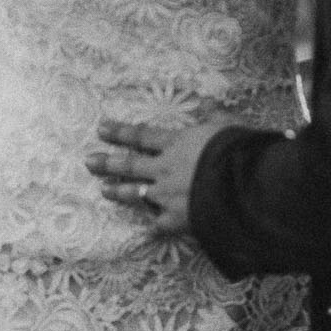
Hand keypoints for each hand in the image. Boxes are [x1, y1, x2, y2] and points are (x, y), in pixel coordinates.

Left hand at [85, 119, 232, 234]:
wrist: (241, 185)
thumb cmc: (236, 150)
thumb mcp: (227, 124)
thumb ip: (214, 115)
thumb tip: (208, 103)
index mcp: (176, 144)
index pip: (142, 136)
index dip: (120, 132)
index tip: (101, 128)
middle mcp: (165, 169)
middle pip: (130, 164)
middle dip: (108, 162)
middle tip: (88, 161)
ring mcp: (167, 196)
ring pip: (136, 193)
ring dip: (118, 191)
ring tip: (104, 191)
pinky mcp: (176, 219)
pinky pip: (159, 224)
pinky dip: (153, 225)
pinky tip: (146, 228)